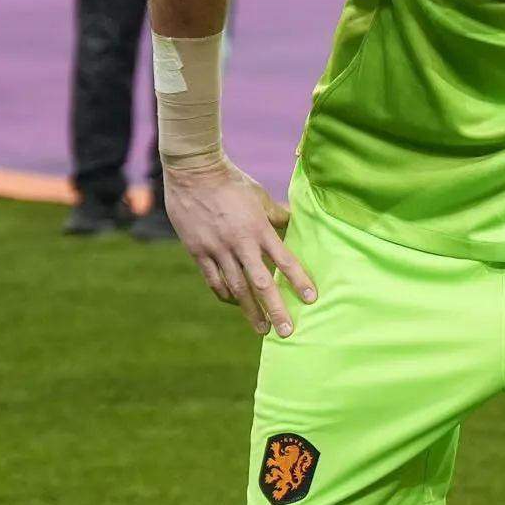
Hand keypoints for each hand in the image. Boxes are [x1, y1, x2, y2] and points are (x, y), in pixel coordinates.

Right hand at [162, 158, 319, 335]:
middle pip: (260, 284)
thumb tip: (294, 224)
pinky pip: (213, 280)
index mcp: (259, 230)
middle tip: (286, 332)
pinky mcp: (197, 251)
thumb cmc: (232, 182)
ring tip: (262, 328)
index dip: (299, 281)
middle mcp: (239, 244)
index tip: (311, 299)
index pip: (284, 261)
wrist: (193, 173)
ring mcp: (216, 249)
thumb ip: (277, 216)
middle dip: (275, 310)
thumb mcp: (260, 197)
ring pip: (235, 288)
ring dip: (249, 310)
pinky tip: (235, 304)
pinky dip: (225, 294)